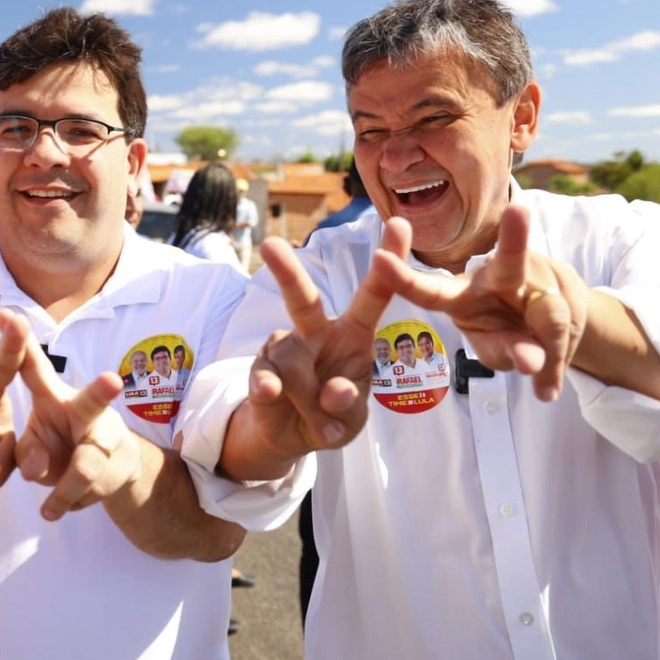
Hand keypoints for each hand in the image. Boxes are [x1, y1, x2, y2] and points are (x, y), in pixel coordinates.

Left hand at [14, 331, 140, 521]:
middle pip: (94, 401)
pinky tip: (59, 507)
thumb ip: (27, 451)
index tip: (5, 314)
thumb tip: (33, 469)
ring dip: (65, 488)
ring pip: (86, 466)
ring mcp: (105, 440)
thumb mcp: (35, 439)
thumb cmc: (63, 440)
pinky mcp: (114, 469)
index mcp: (57, 397)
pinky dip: (67, 504)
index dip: (22, 342)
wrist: (113, 467)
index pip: (37, 367)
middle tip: (112, 380)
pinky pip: (86, 495)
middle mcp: (88, 412)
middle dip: (104, 392)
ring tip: (48, 510)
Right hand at [242, 218, 410, 460]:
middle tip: (270, 245)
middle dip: (287, 271)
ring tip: (323, 425)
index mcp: (354, 334)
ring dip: (310, 401)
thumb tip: (332, 393)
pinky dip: (271, 393)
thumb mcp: (351, 417)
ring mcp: (285, 348)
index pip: (374, 295)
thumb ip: (348, 404)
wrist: (290, 437)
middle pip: (303, 299)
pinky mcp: (260, 368)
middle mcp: (317, 332)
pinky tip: (272, 398)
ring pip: (291, 362)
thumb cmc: (333, 414)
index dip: (388, 260)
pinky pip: (265, 377)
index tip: (398, 223)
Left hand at [373, 204, 588, 401]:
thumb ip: (506, 352)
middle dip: (514, 237)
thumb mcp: (496, 347)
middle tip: (519, 211)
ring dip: (547, 348)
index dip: (402, 277)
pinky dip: (557, 364)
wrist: (557, 321)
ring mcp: (538, 283)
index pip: (429, 289)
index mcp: (461, 294)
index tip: (377, 258)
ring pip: (549, 315)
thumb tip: (531, 361)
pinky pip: (567, 332)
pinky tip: (547, 388)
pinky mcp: (565, 292)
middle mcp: (499, 278)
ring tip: (538, 383)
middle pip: (511, 260)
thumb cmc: (506, 331)